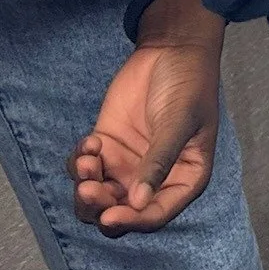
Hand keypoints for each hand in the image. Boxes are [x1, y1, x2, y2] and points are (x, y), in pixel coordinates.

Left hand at [68, 0, 223, 235]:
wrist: (170, 49)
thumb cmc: (188, 84)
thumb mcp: (179, 122)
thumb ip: (159, 161)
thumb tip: (139, 203)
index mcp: (183, 177)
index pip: (156, 214)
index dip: (132, 220)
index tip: (109, 216)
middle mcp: (153, 178)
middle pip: (120, 211)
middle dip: (100, 206)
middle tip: (88, 187)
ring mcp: (127, 163)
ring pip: (98, 196)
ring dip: (85, 187)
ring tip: (87, 158)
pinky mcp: (107, 147)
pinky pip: (84, 169)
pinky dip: (80, 162)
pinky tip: (90, 140)